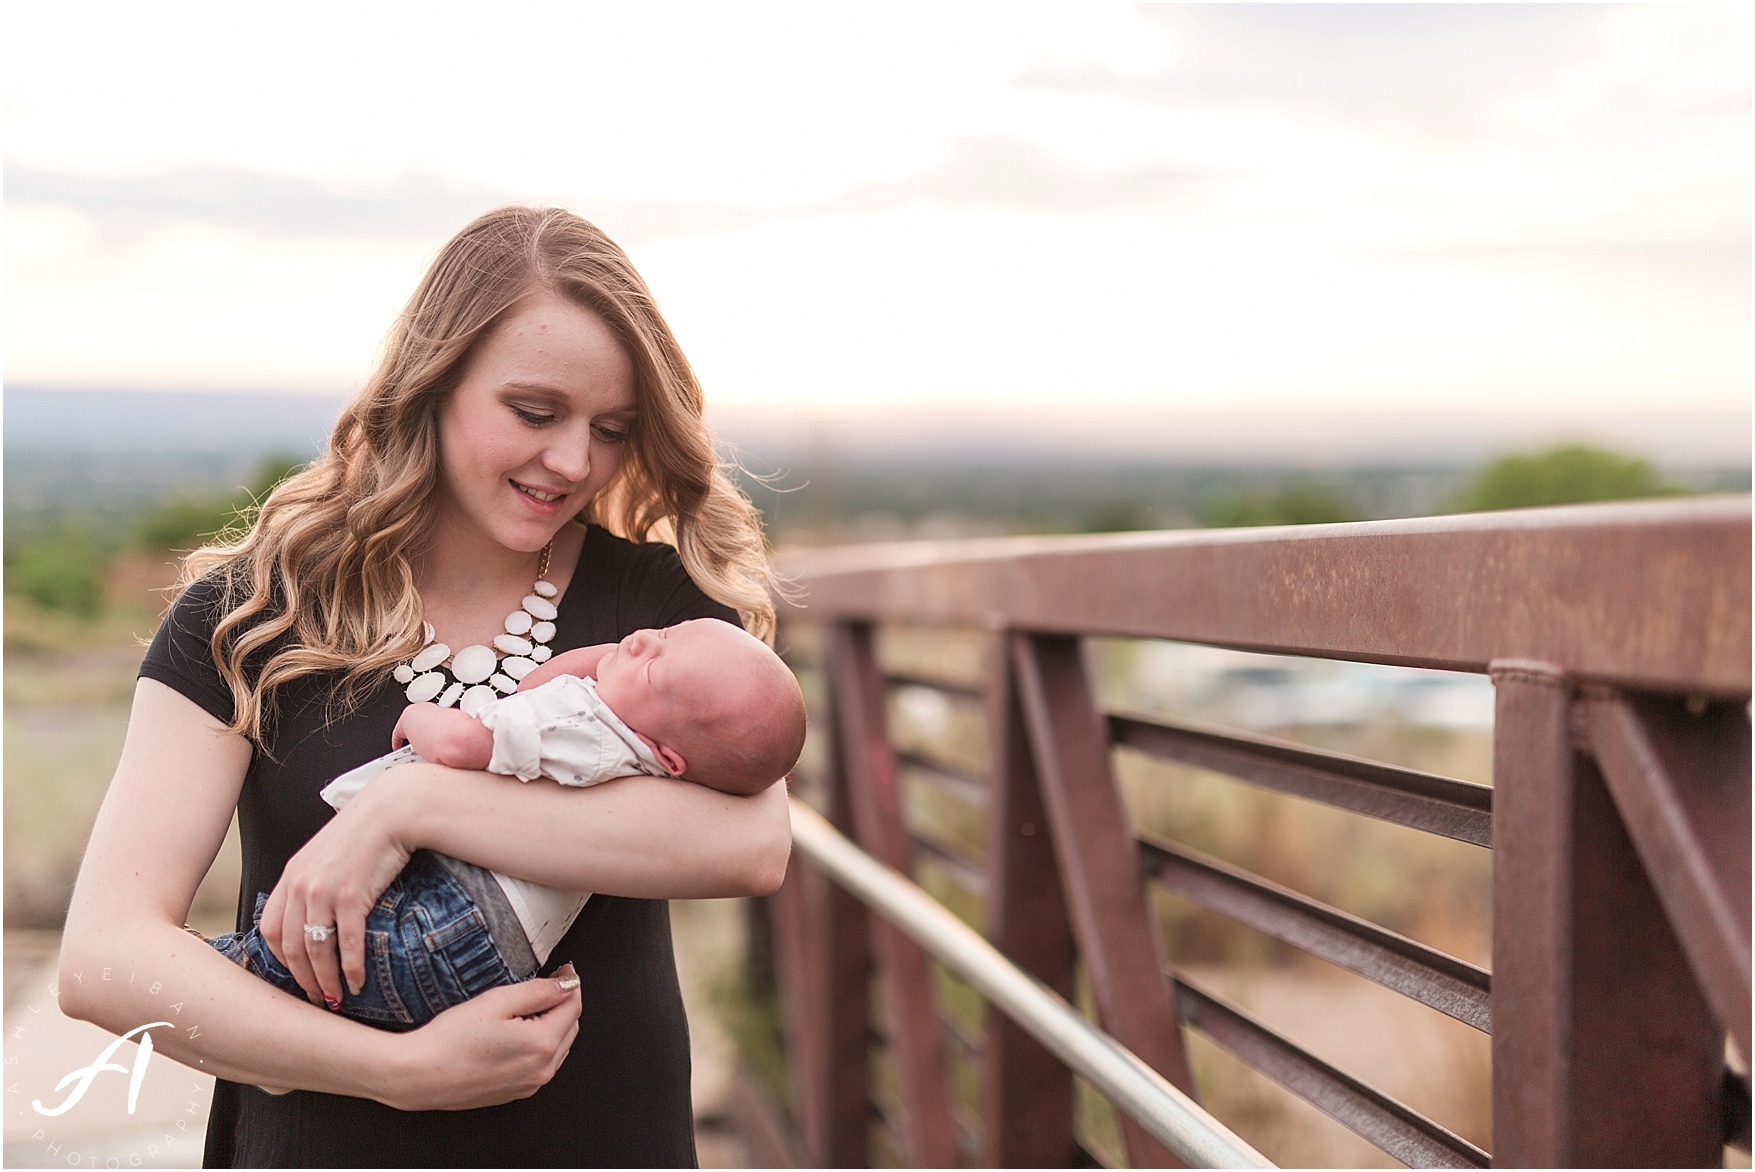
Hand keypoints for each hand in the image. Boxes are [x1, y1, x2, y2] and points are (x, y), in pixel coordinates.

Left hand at [260, 768, 415, 1007]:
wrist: (393, 809)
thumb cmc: (365, 832)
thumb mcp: (326, 854)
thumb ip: (313, 880)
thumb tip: (315, 911)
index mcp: (291, 876)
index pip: (269, 929)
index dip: (280, 960)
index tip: (297, 976)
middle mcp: (300, 885)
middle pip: (291, 947)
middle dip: (302, 979)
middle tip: (316, 999)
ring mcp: (324, 890)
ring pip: (315, 950)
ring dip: (325, 981)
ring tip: (336, 998)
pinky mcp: (351, 895)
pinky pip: (346, 942)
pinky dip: (350, 967)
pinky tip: (358, 980)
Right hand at [380, 966, 582, 1110]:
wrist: (419, 1075)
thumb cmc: (450, 1040)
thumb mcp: (497, 1001)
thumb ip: (538, 991)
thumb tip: (566, 985)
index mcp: (541, 1045)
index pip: (573, 1007)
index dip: (570, 984)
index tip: (564, 970)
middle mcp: (541, 1070)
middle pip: (569, 1027)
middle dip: (563, 1003)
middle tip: (548, 982)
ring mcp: (529, 1084)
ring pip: (558, 1047)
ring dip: (553, 1024)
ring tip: (529, 1006)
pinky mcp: (516, 1092)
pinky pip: (541, 1064)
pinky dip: (540, 1044)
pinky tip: (518, 1032)